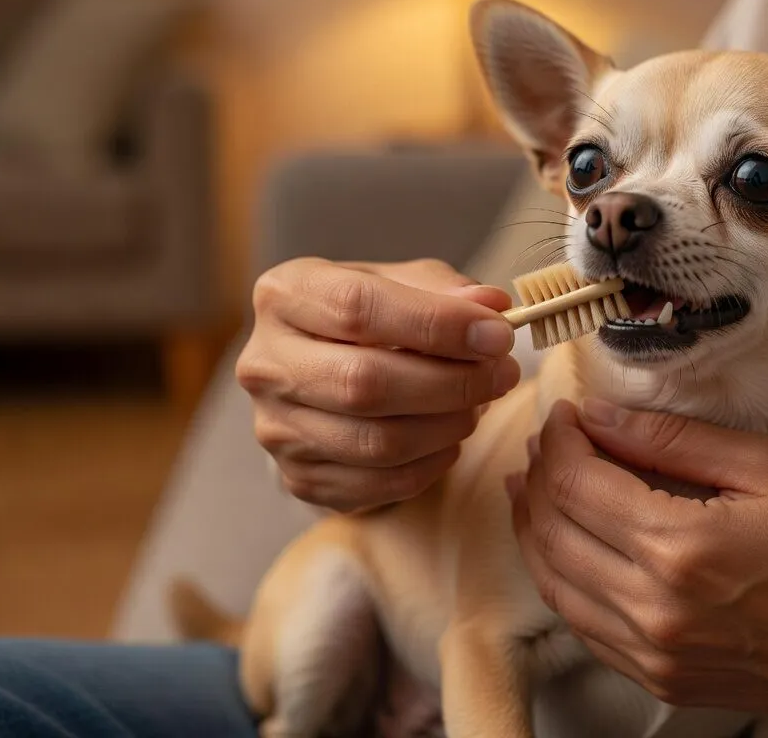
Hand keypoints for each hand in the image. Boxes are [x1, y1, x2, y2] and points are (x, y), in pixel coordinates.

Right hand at [238, 257, 520, 511]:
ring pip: (375, 441)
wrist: (323, 372)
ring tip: (478, 404)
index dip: (437, 324)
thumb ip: (447, 291)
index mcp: (285, 295)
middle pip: (364, 382)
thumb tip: (492, 306)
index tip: (497, 334)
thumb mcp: (403, 284)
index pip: (358, 308)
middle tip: (502, 375)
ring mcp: (275, 427)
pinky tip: (450, 438)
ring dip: (446, 426)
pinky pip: (378, 483)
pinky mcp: (298, 476)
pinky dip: (430, 464)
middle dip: (451, 382)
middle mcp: (265, 362)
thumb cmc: (373, 318)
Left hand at [509, 399, 767, 737]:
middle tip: (547, 443)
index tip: (566, 414)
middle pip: (553, 533)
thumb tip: (601, 414)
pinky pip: (581, 628)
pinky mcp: (660, 681)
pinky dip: (560, 580)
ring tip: (535, 487)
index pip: (577, 484)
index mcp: (682, 549)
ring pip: (555, 585)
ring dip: (536, 530)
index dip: (559, 441)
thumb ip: (674, 440)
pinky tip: (565, 546)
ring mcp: (654, 656)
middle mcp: (655, 611)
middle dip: (538, 479)